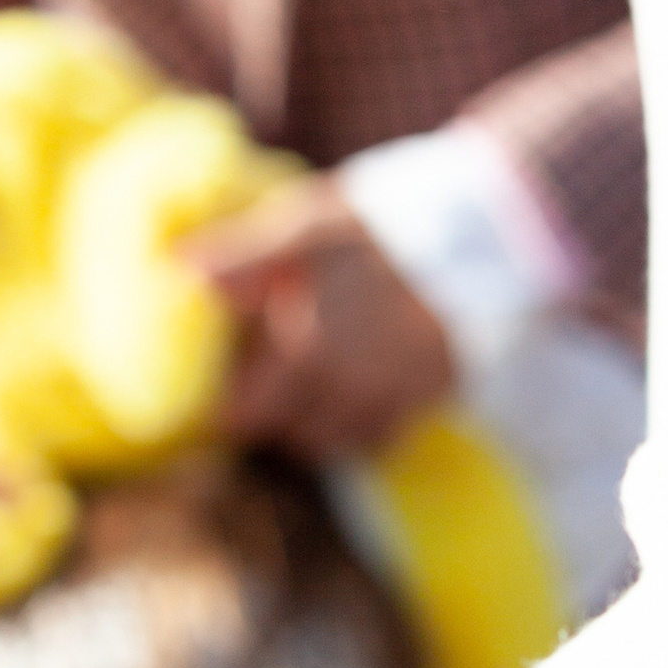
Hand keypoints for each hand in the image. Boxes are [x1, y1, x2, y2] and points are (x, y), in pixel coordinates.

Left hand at [178, 174, 455, 460]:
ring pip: (326, 442)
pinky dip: (353, 428)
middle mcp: (342, 391)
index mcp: (303, 353)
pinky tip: (349, 393)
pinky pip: (374, 441)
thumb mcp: (307, 225)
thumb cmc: (384, 226)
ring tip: (301, 384)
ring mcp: (386, 401)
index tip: (219, 379)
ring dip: (306, 423)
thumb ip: (243, 257)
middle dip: (263, 410)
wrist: (487, 240)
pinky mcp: (424, 402)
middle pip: (281, 432)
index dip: (223, 398)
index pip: (240, 411)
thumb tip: (179, 272)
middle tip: (256, 377)